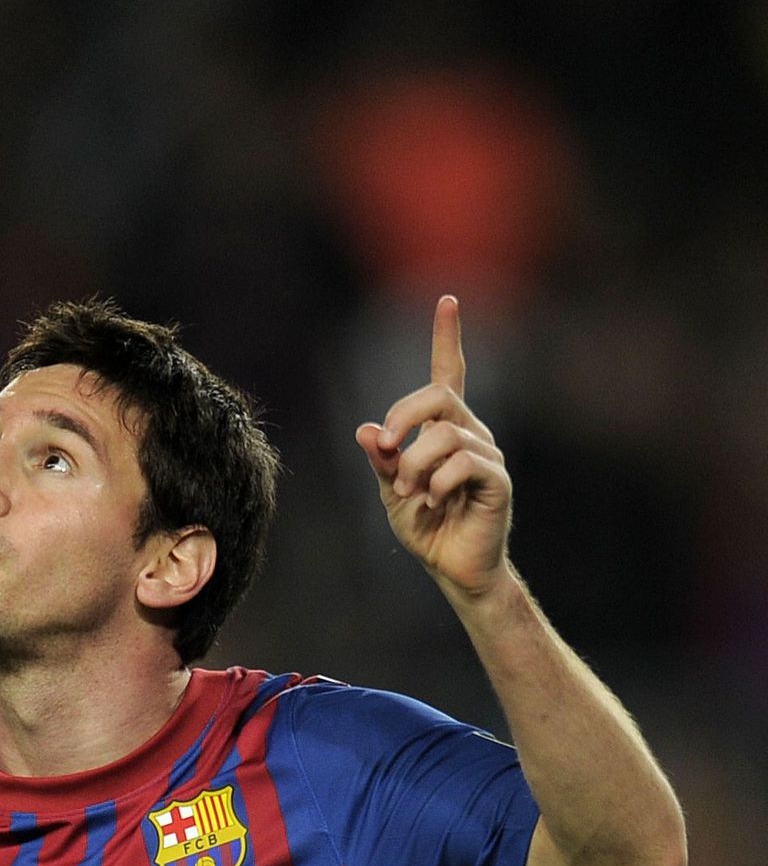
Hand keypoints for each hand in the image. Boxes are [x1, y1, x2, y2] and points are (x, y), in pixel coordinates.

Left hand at [354, 296, 512, 599]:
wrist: (450, 565)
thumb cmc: (423, 524)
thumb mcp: (388, 488)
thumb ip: (380, 458)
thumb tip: (367, 430)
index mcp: (444, 427)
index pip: (450, 372)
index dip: (448, 337)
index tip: (447, 300)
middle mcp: (471, 431)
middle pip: (436, 397)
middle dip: (402, 419)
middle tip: (387, 453)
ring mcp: (487, 453)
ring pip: (443, 436)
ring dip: (414, 467)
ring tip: (411, 494)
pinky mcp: (498, 480)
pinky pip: (463, 464)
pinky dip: (437, 483)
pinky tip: (434, 500)